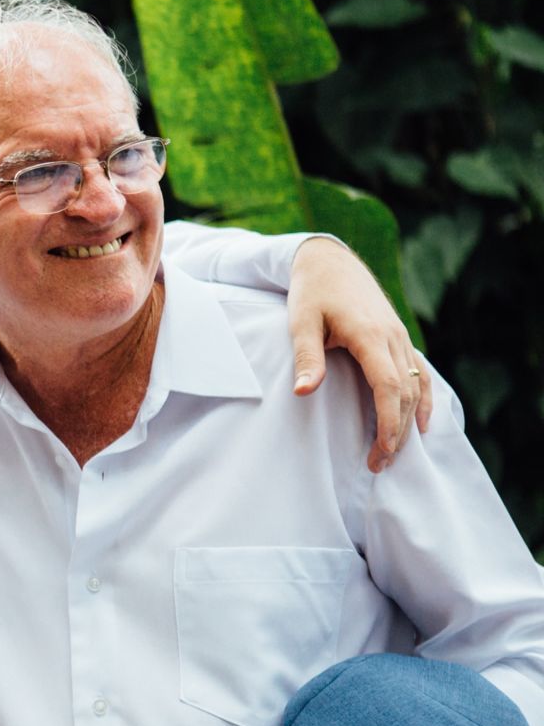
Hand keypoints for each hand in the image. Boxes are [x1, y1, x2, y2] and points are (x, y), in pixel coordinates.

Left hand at [287, 237, 432, 472]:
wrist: (329, 261)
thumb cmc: (311, 292)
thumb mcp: (301, 321)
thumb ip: (306, 357)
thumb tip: (303, 392)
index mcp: (371, 335)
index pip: (389, 386)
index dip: (389, 422)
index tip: (382, 451)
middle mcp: (393, 337)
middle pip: (406, 392)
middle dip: (397, 431)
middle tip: (380, 464)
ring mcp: (400, 337)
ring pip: (417, 384)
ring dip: (410, 420)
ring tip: (396, 452)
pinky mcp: (398, 337)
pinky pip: (420, 372)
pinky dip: (424, 398)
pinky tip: (422, 421)